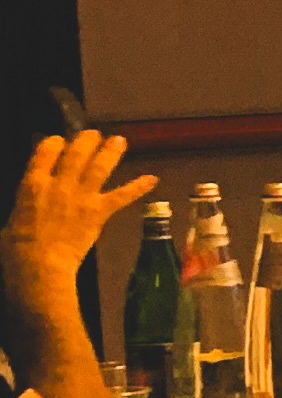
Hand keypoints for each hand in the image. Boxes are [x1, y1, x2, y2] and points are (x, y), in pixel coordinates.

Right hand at [5, 133, 157, 310]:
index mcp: (32, 184)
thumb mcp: (13, 217)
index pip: (46, 151)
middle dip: (86, 140)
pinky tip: (152, 179)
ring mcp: (81, 197)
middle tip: (94, 133)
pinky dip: (138, 187)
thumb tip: (30, 201)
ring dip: (111, 152)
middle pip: (76, 153)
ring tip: (119, 140)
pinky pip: (122, 196)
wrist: (38, 264)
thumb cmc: (16, 247)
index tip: (60, 140)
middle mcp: (59, 184)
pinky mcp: (99, 212)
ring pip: (100, 167)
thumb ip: (27, 203)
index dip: (55, 142)